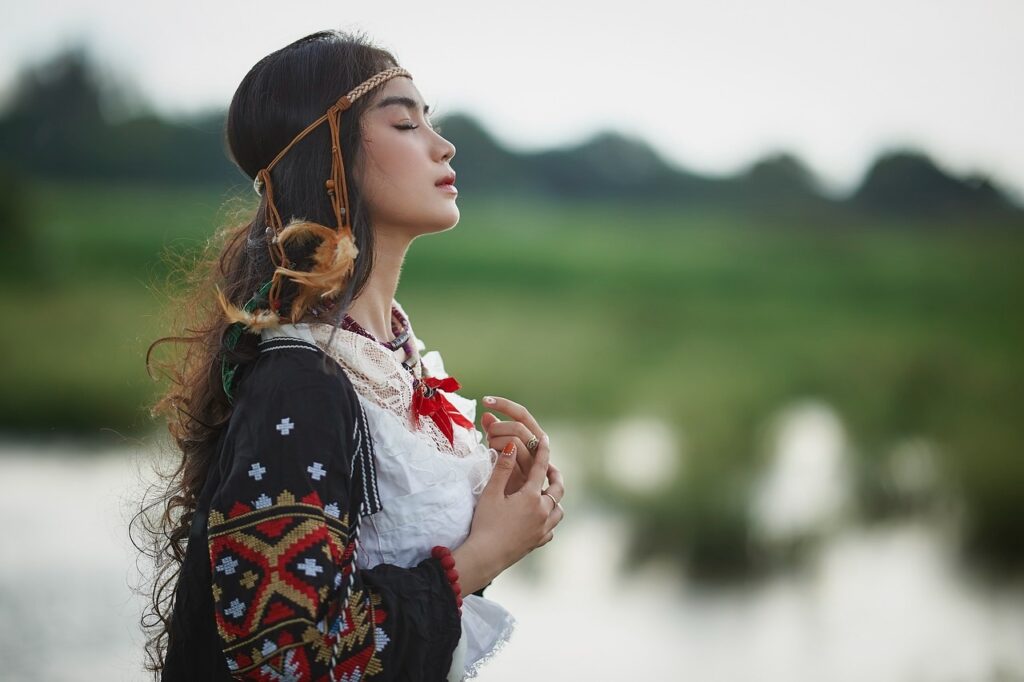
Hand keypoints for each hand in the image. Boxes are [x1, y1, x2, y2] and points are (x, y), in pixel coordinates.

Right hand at [455, 434, 565, 591]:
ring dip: (555, 500)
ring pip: (558, 511)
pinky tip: (539, 519)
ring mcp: (542, 529)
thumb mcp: (491, 493)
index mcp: (531, 497)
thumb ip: (502, 468)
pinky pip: (551, 529)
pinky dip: (548, 520)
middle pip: (557, 490)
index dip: (543, 452)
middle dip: (555, 477)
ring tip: (546, 495)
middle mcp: (542, 512)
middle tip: (550, 469)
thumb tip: (512, 446)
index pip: (541, 468)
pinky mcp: (538, 542)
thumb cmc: (486, 523)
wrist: (485, 557)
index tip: (545, 440)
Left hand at [480, 395, 551, 495]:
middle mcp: (538, 448)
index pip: (521, 414)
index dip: (504, 404)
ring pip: (516, 440)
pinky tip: (491, 457)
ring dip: (497, 440)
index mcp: (532, 439)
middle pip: (519, 425)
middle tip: (486, 438)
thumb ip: (494, 434)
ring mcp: (534, 463)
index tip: (485, 400)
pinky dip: (497, 453)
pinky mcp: (528, 477)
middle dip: (498, 427)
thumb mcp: (497, 453)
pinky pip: (511, 457)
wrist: (506, 513)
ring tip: (489, 450)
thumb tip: (486, 414)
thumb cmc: (503, 482)